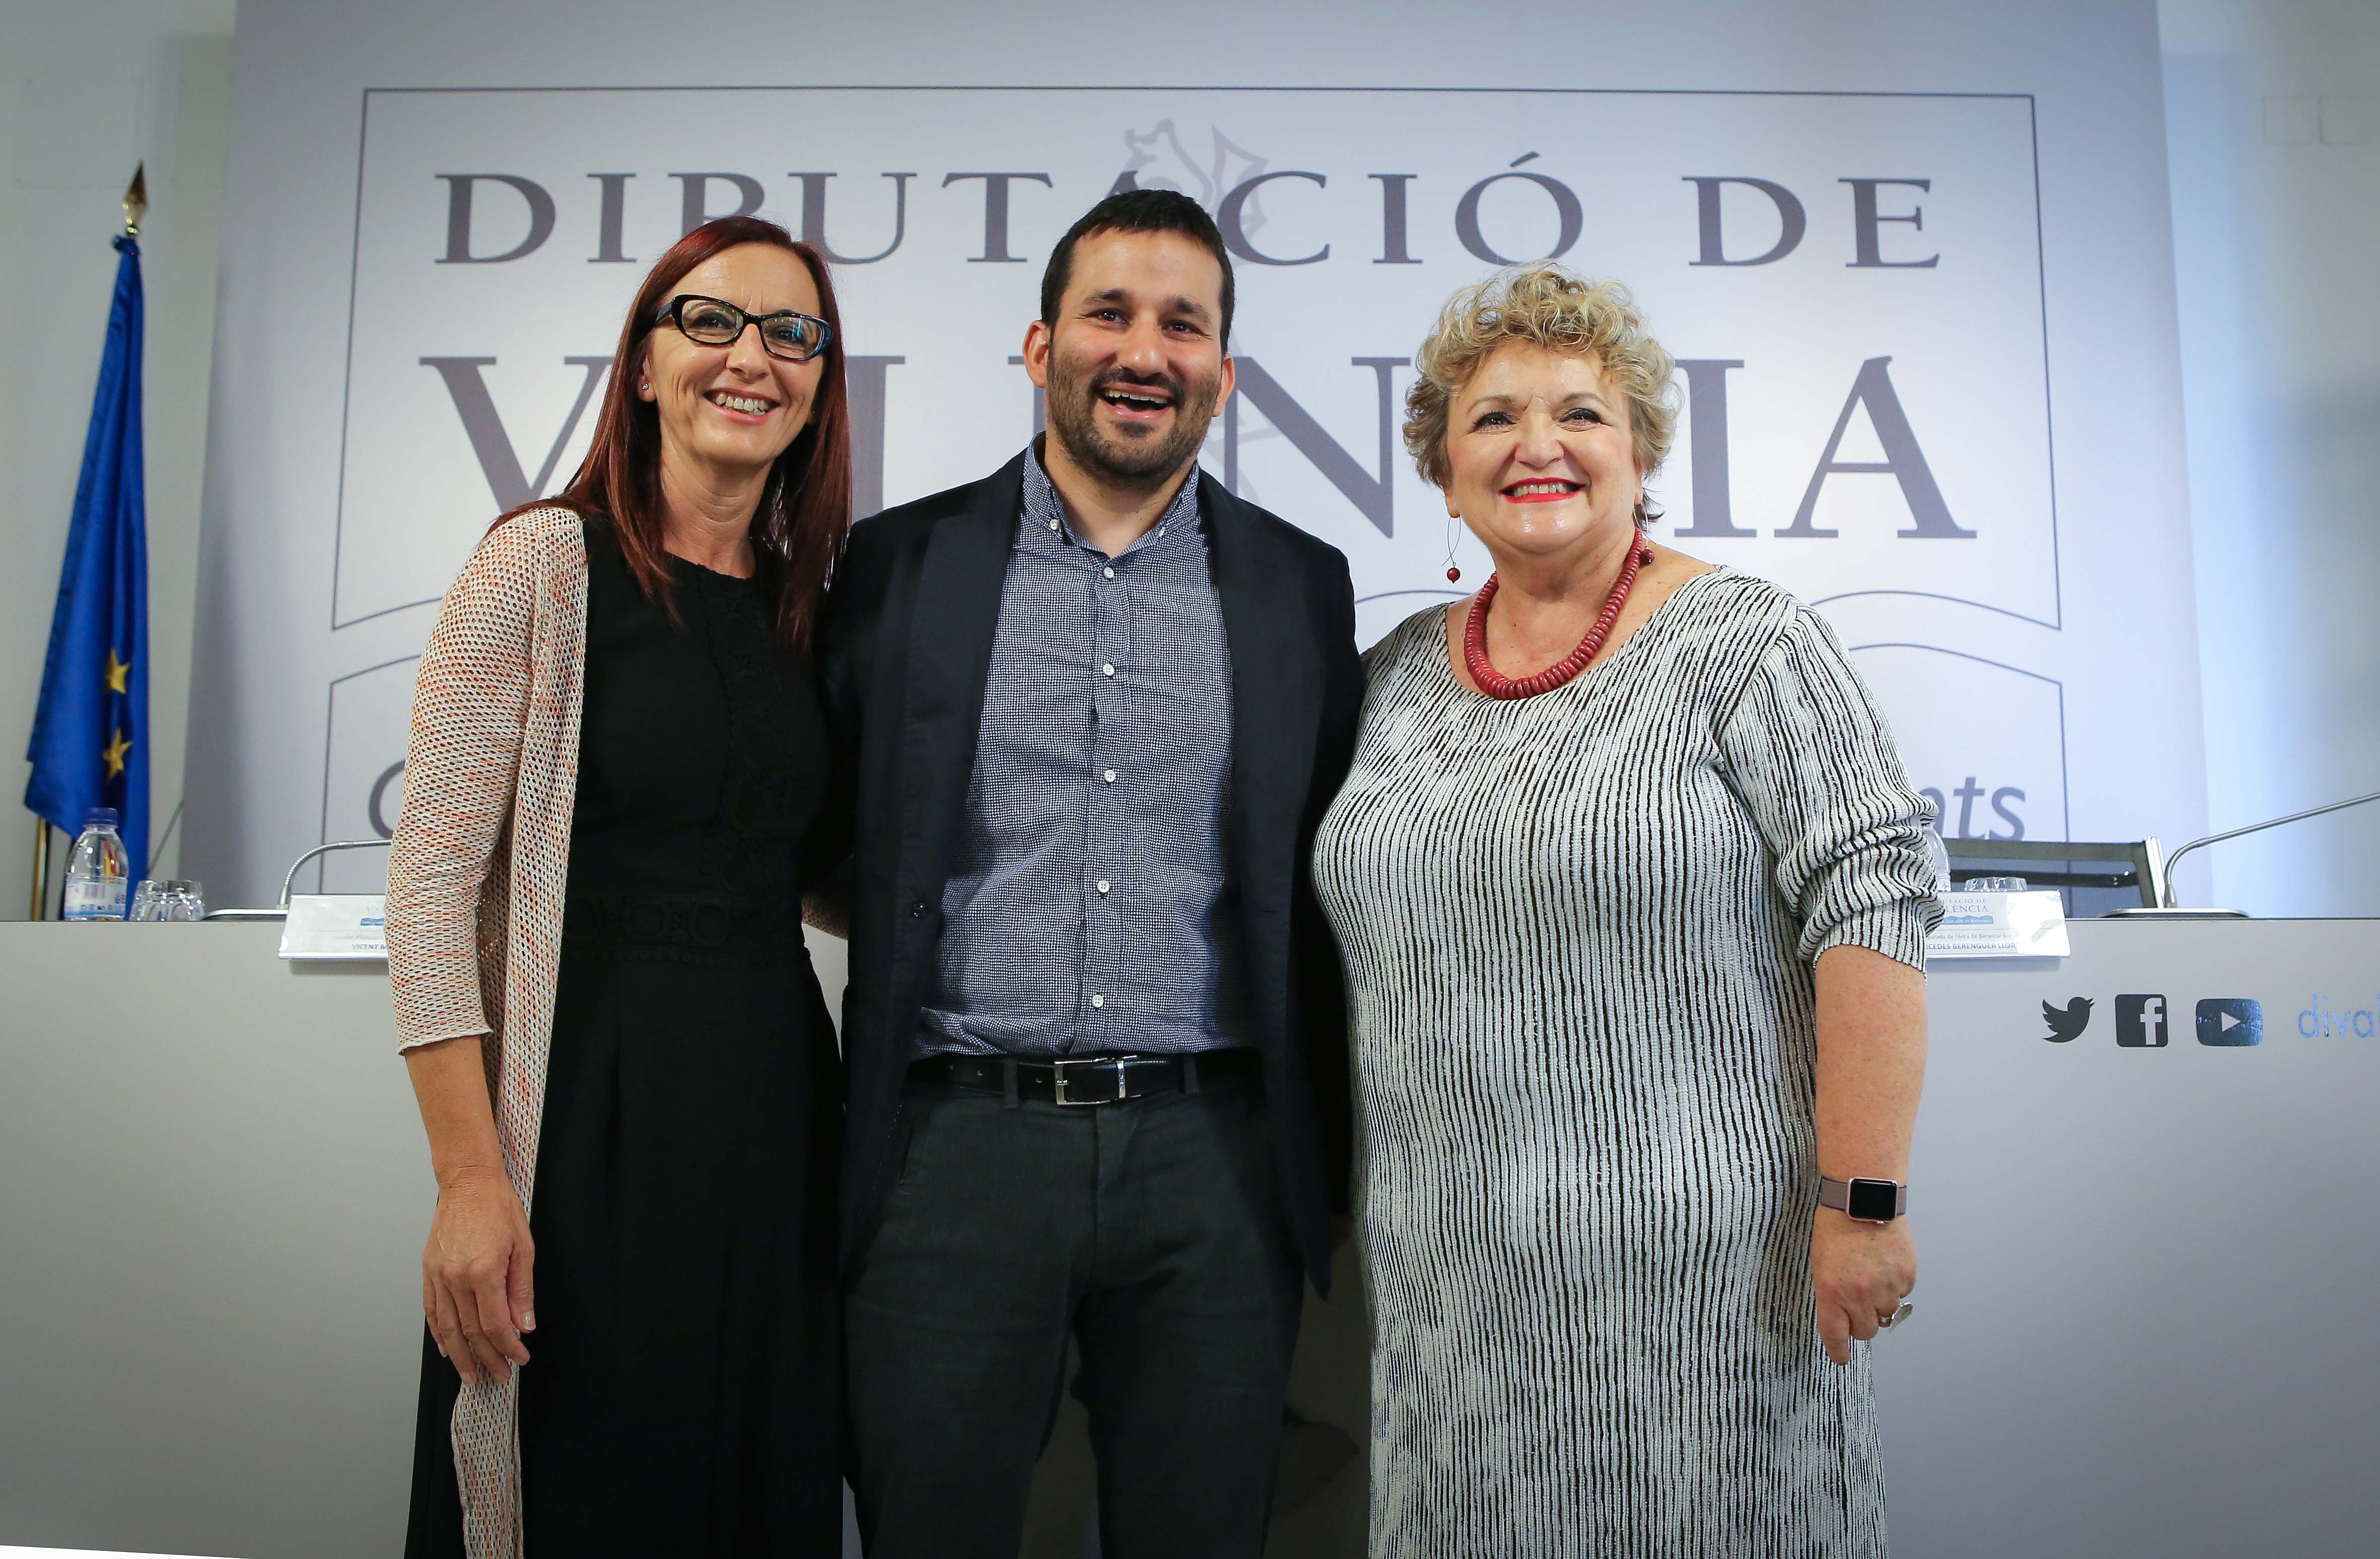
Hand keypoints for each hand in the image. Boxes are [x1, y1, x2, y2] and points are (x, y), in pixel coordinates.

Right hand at [422, 1166, 534, 1384]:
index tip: (519, 1358)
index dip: (507, 1347)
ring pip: (447, 1327)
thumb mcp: (523, 1246)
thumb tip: (524, 1325)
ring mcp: (438, 1275)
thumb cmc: (498, 1207)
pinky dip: (438, 1332)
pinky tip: (447, 1348)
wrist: (468, 1182)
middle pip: (470, 1331)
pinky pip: (431, 1310)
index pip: (494, 1324)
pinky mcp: (428, 1271)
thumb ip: (522, 1290)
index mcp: (483, 1272)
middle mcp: (456, 1278)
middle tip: (499, 1375)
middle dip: (487, 1358)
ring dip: (460, 1356)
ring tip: (471, 1375)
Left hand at [1811, 1208, 1915, 1365]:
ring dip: (1880, 1304)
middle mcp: (1859, 1295)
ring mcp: (1886, 1287)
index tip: (1840, 1358)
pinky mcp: (1906, 1276)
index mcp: (1831, 1292)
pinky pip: (1902, 1294)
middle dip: (1861, 1324)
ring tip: (1872, 1276)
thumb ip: (1831, 1293)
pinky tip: (1885, 1265)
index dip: (1838, 1351)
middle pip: (1865, 1331)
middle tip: (1857, 1306)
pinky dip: (1895, 1286)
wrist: (1864, 1200)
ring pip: (1887, 1314)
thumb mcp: (1821, 1262)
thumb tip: (1843, 1314)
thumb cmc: (1835, 1227)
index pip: (1835, 1334)